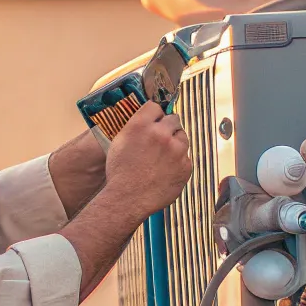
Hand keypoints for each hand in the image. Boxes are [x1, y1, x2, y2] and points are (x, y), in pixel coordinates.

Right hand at [102, 101, 191, 217]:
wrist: (128, 199)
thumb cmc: (120, 174)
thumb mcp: (120, 142)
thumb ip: (135, 126)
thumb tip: (147, 118)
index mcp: (141, 125)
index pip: (155, 106)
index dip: (154, 114)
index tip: (155, 119)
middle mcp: (161, 134)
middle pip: (173, 119)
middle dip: (167, 126)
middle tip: (160, 138)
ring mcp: (176, 150)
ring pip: (182, 137)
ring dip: (175, 143)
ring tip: (161, 156)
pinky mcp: (185, 165)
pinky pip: (185, 157)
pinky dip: (178, 161)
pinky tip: (165, 169)